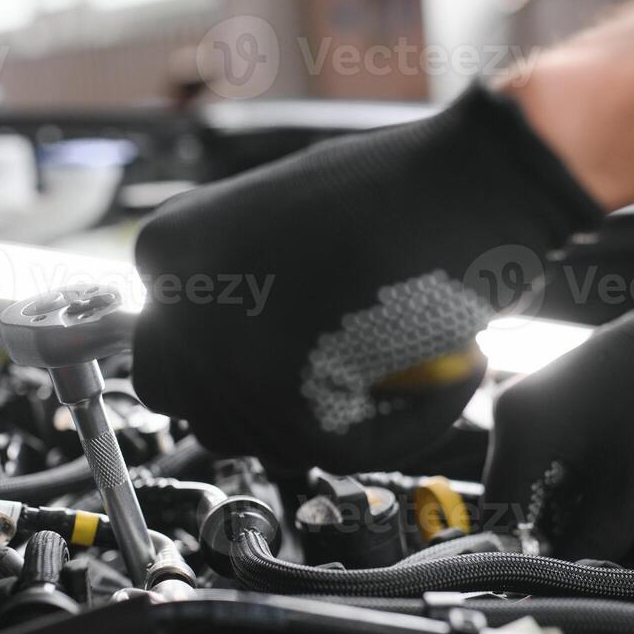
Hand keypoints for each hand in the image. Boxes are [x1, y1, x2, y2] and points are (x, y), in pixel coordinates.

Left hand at [131, 84, 602, 469]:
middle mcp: (179, 307)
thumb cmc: (395, 188)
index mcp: (168, 249)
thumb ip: (236, 281)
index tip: (280, 347)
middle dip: (252, 395)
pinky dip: (397, 427)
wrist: (471, 179)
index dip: (222, 353)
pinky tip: (442, 375)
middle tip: (326, 372)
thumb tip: (240, 343)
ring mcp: (227, 363)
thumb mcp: (278, 215)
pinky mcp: (289, 409)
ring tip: (397, 362)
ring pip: (257, 438)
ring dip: (325, 418)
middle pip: (187, 399)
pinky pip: (334, 453)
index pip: (161, 337)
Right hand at [480, 277, 633, 561]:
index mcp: (518, 431)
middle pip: (512, 504)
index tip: (565, 586)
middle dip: (550, 538)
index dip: (529, 561)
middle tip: (597, 561)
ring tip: (611, 525)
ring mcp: (527, 408)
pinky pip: (543, 465)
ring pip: (530, 487)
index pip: (501, 521)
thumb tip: (572, 585)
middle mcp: (510, 416)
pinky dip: (570, 490)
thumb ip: (594, 545)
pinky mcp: (547, 408)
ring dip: (563, 515)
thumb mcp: (633, 488)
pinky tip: (608, 497)